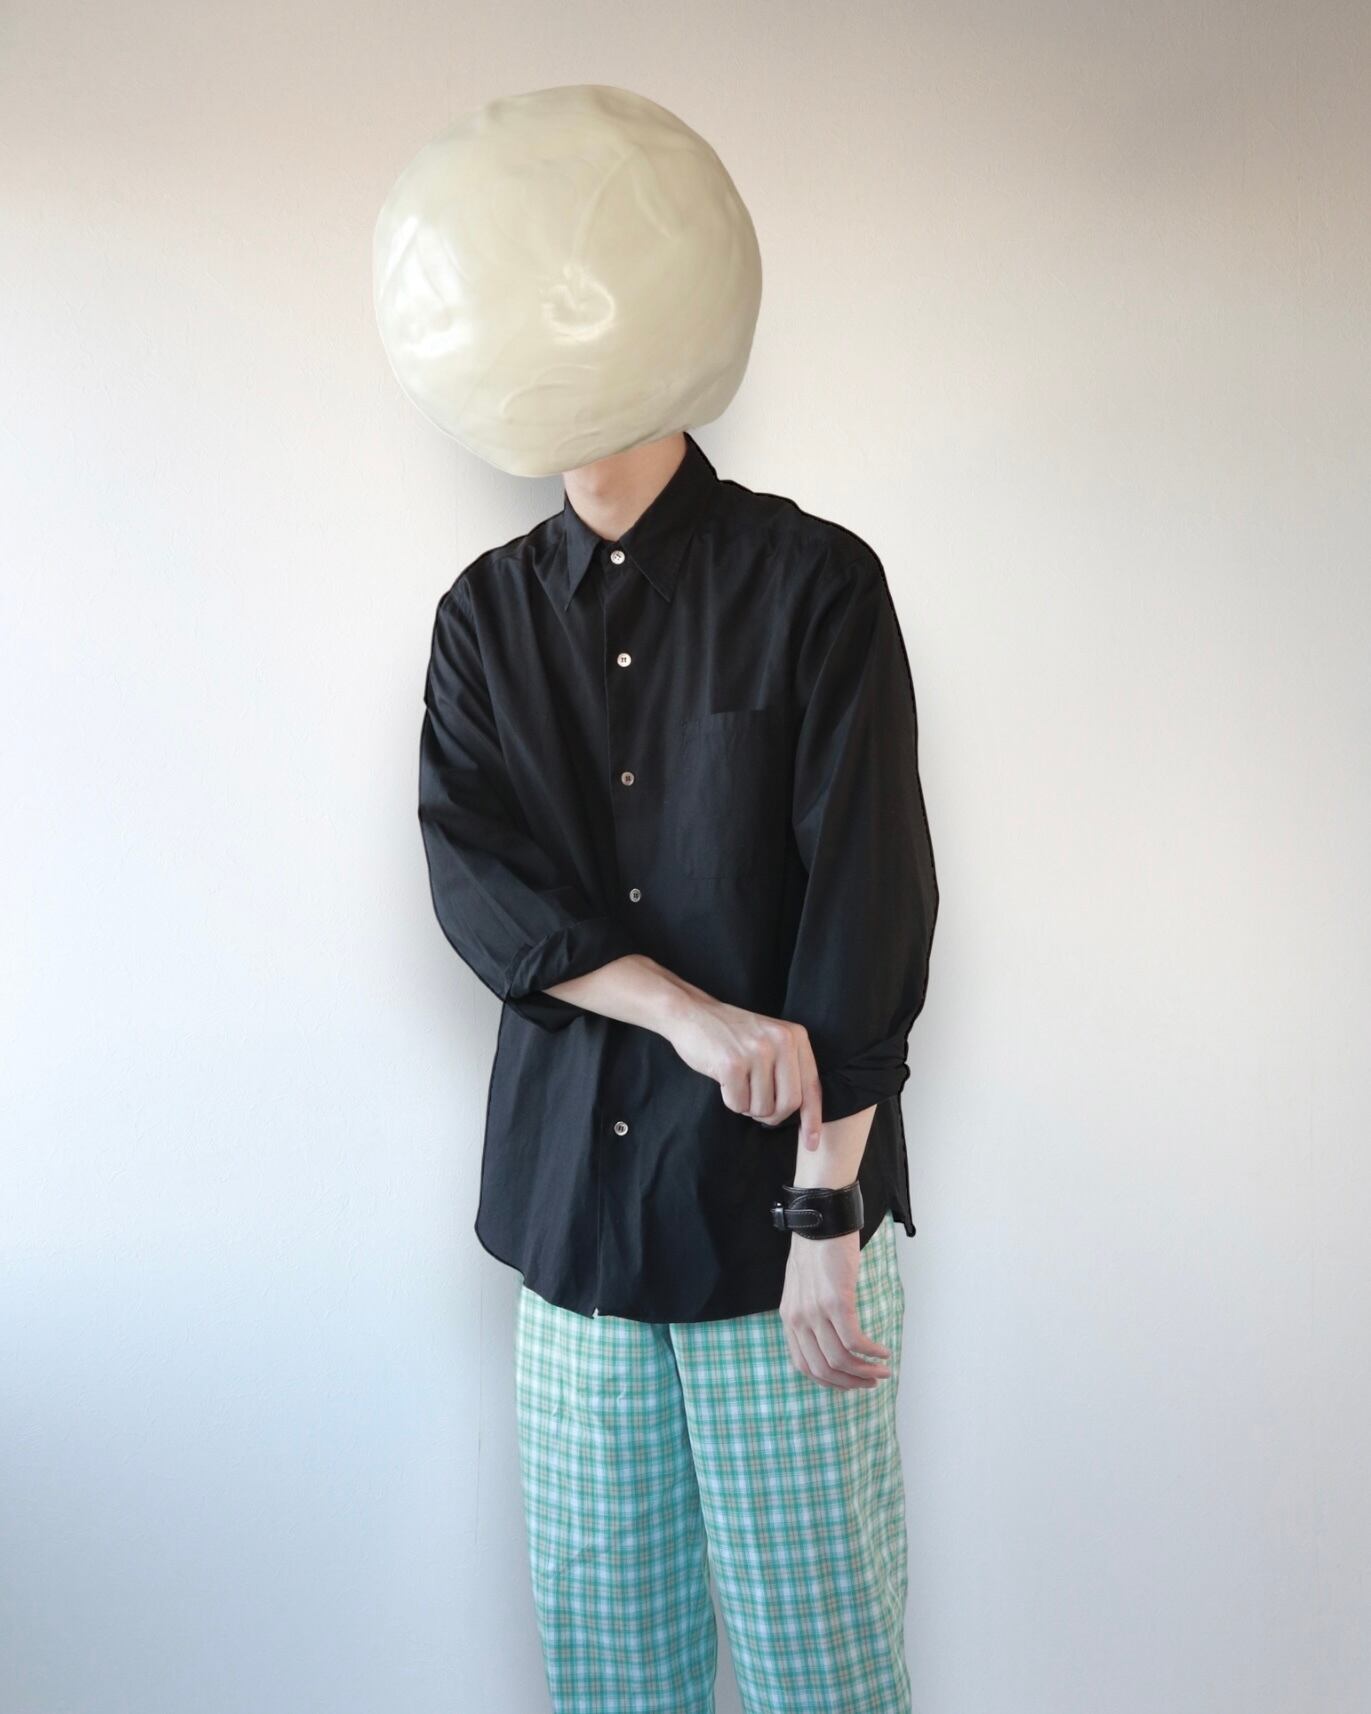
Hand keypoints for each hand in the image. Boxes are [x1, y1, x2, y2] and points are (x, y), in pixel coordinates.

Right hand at [660, 988, 824, 1151]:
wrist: (692, 1013)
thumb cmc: (732, 1035)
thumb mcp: (770, 1040)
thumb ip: (789, 1068)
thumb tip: (805, 1115)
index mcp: (795, 1036)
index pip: (811, 1086)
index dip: (812, 1118)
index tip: (811, 1142)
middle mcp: (781, 1041)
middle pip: (790, 1103)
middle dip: (772, 1115)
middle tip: (756, 1107)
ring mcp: (756, 1052)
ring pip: (763, 1108)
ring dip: (748, 1107)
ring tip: (738, 1084)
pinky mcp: (732, 1064)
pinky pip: (738, 1105)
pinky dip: (731, 1101)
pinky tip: (724, 1081)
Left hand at [779, 1230, 891, 1388]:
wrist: (820, 1219)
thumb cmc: (817, 1249)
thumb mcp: (804, 1287)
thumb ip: (810, 1312)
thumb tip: (829, 1336)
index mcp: (789, 1318)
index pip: (804, 1365)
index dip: (829, 1381)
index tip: (849, 1383)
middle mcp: (799, 1319)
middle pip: (823, 1369)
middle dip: (850, 1383)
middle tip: (871, 1383)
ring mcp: (816, 1312)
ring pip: (840, 1359)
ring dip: (865, 1372)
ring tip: (882, 1371)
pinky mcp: (836, 1301)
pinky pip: (854, 1340)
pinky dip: (871, 1352)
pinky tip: (883, 1352)